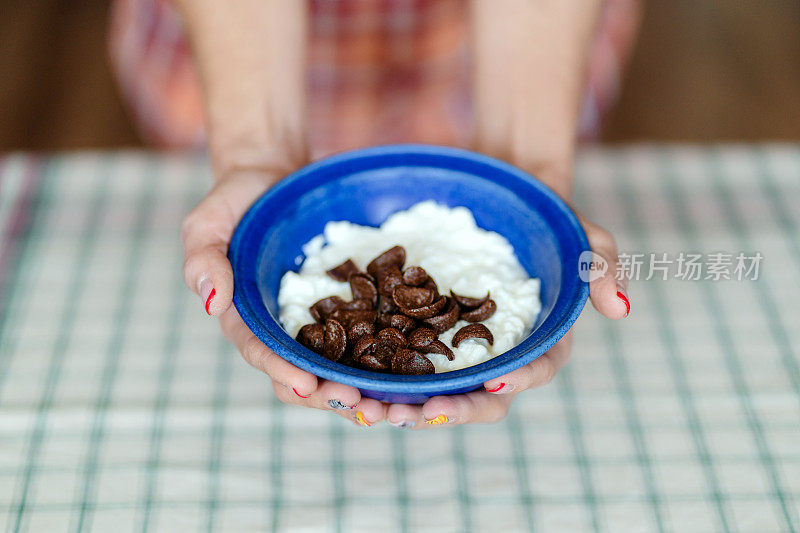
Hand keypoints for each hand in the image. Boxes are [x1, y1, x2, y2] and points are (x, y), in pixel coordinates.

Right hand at [181, 171, 388, 426]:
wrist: (279, 180)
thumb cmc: (238, 203)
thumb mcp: (208, 224)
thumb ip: (203, 260)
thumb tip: (212, 303)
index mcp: (248, 321)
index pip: (264, 355)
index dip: (284, 372)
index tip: (306, 384)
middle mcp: (286, 332)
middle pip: (307, 376)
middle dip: (334, 396)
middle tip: (367, 408)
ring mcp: (321, 324)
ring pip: (342, 369)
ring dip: (368, 393)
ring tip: (396, 406)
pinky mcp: (352, 309)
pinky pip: (371, 339)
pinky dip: (391, 359)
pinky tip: (414, 373)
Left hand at [382, 214, 628, 428]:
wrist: (501, 200)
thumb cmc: (547, 218)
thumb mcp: (582, 233)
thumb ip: (603, 264)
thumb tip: (620, 308)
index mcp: (540, 342)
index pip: (535, 370)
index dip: (517, 380)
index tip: (493, 379)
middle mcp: (499, 357)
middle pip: (479, 398)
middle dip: (447, 411)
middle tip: (410, 414)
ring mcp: (459, 352)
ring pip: (434, 393)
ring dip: (402, 408)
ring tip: (367, 411)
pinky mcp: (423, 337)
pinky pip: (402, 366)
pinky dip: (378, 380)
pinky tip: (347, 382)